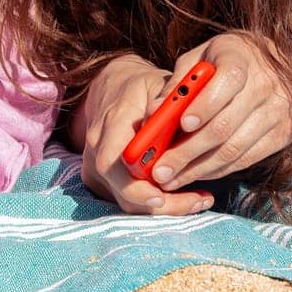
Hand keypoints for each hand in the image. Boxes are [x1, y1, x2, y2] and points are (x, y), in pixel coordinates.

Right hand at [78, 54, 211, 214]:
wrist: (111, 85)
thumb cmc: (141, 86)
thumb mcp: (158, 84)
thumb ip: (167, 104)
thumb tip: (177, 122)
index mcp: (112, 121)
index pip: (115, 162)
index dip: (136, 186)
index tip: (163, 196)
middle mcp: (97, 145)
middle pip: (121, 189)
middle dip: (160, 205)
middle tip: (198, 201)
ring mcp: (93, 162)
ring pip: (123, 199)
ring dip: (162, 207)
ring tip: (197, 200)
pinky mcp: (98, 175)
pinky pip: (122, 197)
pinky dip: (151, 203)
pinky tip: (179, 195)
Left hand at [147, 32, 291, 191]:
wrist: (276, 61)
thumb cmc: (224, 59)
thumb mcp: (199, 58)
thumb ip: (177, 83)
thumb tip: (154, 112)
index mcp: (241, 58)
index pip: (227, 82)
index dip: (204, 105)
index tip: (182, 125)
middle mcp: (265, 86)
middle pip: (224, 125)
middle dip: (188, 151)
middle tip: (161, 169)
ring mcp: (279, 112)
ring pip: (234, 149)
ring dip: (199, 168)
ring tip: (172, 179)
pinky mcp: (285, 134)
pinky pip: (247, 158)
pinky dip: (218, 170)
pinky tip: (196, 174)